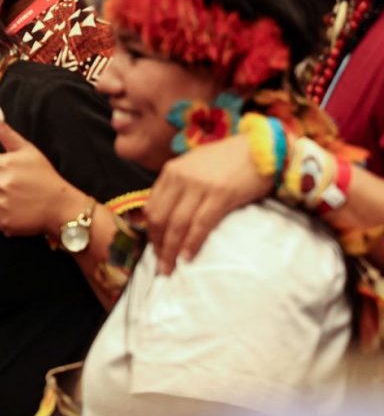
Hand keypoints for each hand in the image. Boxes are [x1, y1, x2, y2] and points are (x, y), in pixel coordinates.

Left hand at [0, 106, 84, 237]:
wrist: (62, 206)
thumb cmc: (45, 176)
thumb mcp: (28, 150)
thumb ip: (6, 132)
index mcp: (3, 163)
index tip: (3, 173)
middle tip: (4, 187)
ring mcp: (0, 204)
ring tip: (9, 200)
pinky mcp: (2, 222)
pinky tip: (12, 212)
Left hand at [146, 133, 268, 274]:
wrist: (263, 146)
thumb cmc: (230, 159)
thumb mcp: (196, 167)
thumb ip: (180, 186)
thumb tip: (168, 215)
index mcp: (171, 171)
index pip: (152, 207)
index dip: (151, 232)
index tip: (155, 249)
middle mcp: (181, 177)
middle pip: (160, 218)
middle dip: (158, 246)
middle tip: (160, 267)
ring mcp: (200, 185)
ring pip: (177, 224)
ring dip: (171, 250)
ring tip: (170, 269)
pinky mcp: (221, 194)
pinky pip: (200, 224)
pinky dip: (192, 243)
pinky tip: (188, 256)